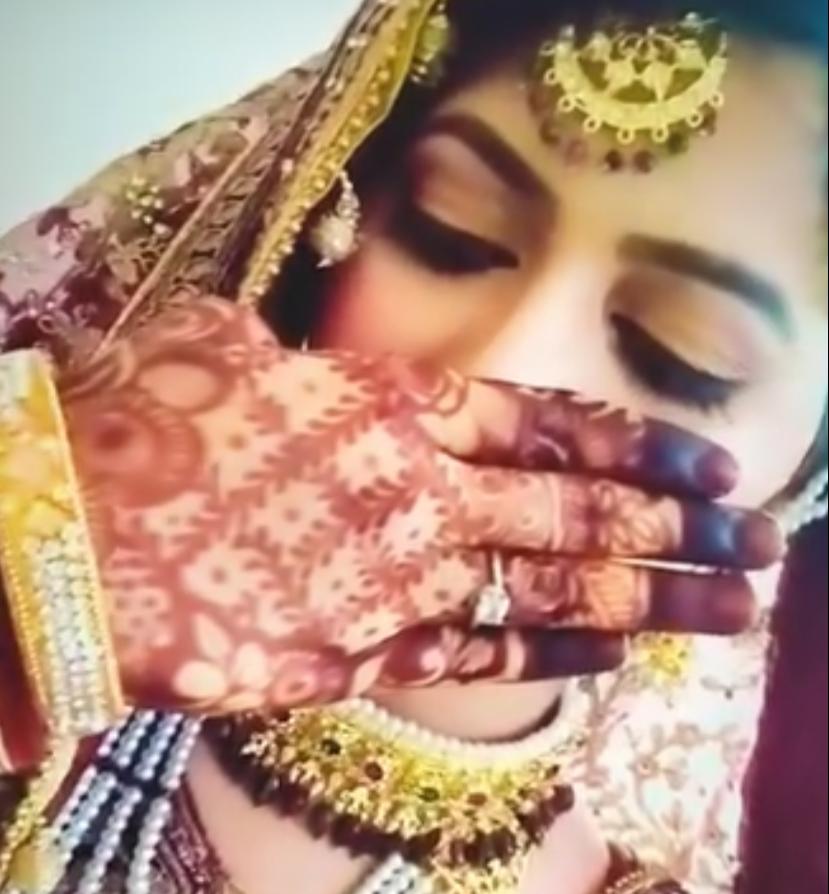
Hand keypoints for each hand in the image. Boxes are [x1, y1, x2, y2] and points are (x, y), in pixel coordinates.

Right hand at [59, 297, 781, 712]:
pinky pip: (483, 657)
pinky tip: (614, 661)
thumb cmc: (131, 428)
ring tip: (734, 605)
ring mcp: (396, 583)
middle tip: (761, 537)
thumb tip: (301, 353)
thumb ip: (287, 352)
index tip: (710, 460)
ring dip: (657, 599)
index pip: (547, 422)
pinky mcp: (359, 657)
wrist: (53, 539)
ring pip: (558, 594)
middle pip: (581, 513)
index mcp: (386, 405)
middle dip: (683, 525)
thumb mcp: (218, 353)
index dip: (637, 441)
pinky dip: (556, 661)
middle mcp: (415, 493)